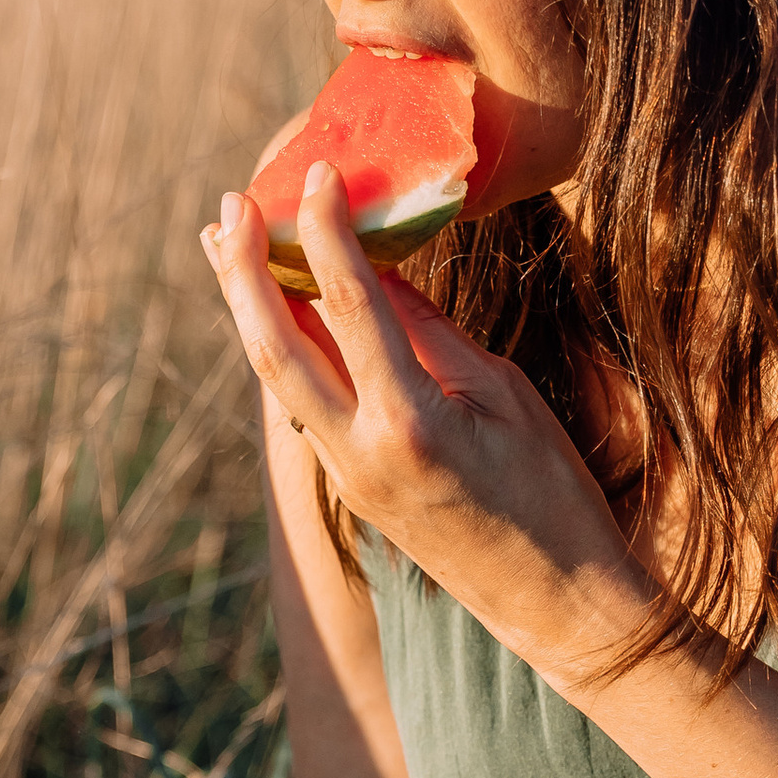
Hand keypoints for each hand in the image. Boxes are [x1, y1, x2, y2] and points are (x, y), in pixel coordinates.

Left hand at [201, 165, 648, 691]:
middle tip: (229, 205)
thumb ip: (430, 335)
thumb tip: (376, 268)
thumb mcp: (501, 395)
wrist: (555, 603)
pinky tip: (272, 307)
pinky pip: (303, 401)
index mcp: (409, 424)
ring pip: (277, 377)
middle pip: (275, 347)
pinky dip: (282, 344)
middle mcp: (359, 453)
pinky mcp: (348, 486)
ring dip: (245, 306)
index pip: (349, 307)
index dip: (327, 232)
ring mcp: (345, 476)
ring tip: (223, 243)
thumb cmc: (551, 492)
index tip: (317, 174)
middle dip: (243, 271)